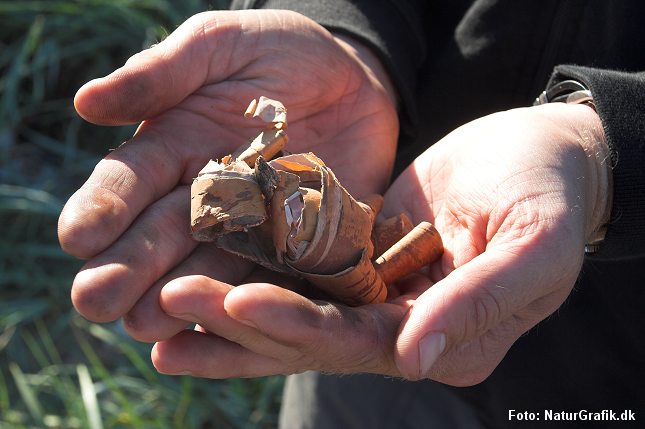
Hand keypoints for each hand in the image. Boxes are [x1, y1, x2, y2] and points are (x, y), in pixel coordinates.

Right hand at [57, 10, 397, 338]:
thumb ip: (163, 72)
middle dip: (129, 268)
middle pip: (160, 234)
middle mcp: (204, 194)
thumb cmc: (279, 51)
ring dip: (180, 295)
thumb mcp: (218, 45)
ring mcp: (250, 223)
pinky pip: (276, 270)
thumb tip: (86, 102)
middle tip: (95, 302)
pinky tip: (230, 316)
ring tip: (148, 323)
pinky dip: (255, 293)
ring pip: (208, 265)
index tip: (78, 237)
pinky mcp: (298, 239)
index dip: (103, 207)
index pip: (129, 181)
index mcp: (173, 147)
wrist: (351, 76)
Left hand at [151, 103, 610, 384]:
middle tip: (174, 301)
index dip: (299, 327)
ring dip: (234, 305)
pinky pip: (303, 266)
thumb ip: (478, 303)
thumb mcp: (535, 246)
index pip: (361, 344)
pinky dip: (258, 267)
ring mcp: (380, 295)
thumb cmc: (549, 194)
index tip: (239, 302)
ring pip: (298, 307)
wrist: (542, 151)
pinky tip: (208, 262)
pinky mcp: (362, 258)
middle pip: (314, 334)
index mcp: (448, 341)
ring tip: (167, 306)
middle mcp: (406, 329)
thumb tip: (416, 361)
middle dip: (244, 321)